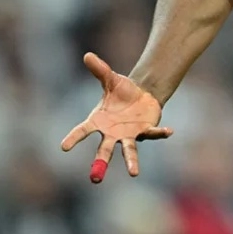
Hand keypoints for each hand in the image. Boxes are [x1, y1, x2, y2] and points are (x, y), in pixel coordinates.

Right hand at [60, 52, 172, 182]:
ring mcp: (128, 135)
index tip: (63, 146)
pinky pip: (153, 133)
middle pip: (104, 150)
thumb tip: (87, 55)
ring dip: (132, 162)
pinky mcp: (145, 131)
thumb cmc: (121, 90)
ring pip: (129, 151)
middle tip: (95, 178)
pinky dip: (160, 133)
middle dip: (100, 164)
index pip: (83, 130)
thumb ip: (100, 69)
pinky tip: (169, 131)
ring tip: (134, 173)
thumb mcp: (111, 78)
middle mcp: (111, 133)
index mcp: (98, 121)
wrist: (141, 94)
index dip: (73, 138)